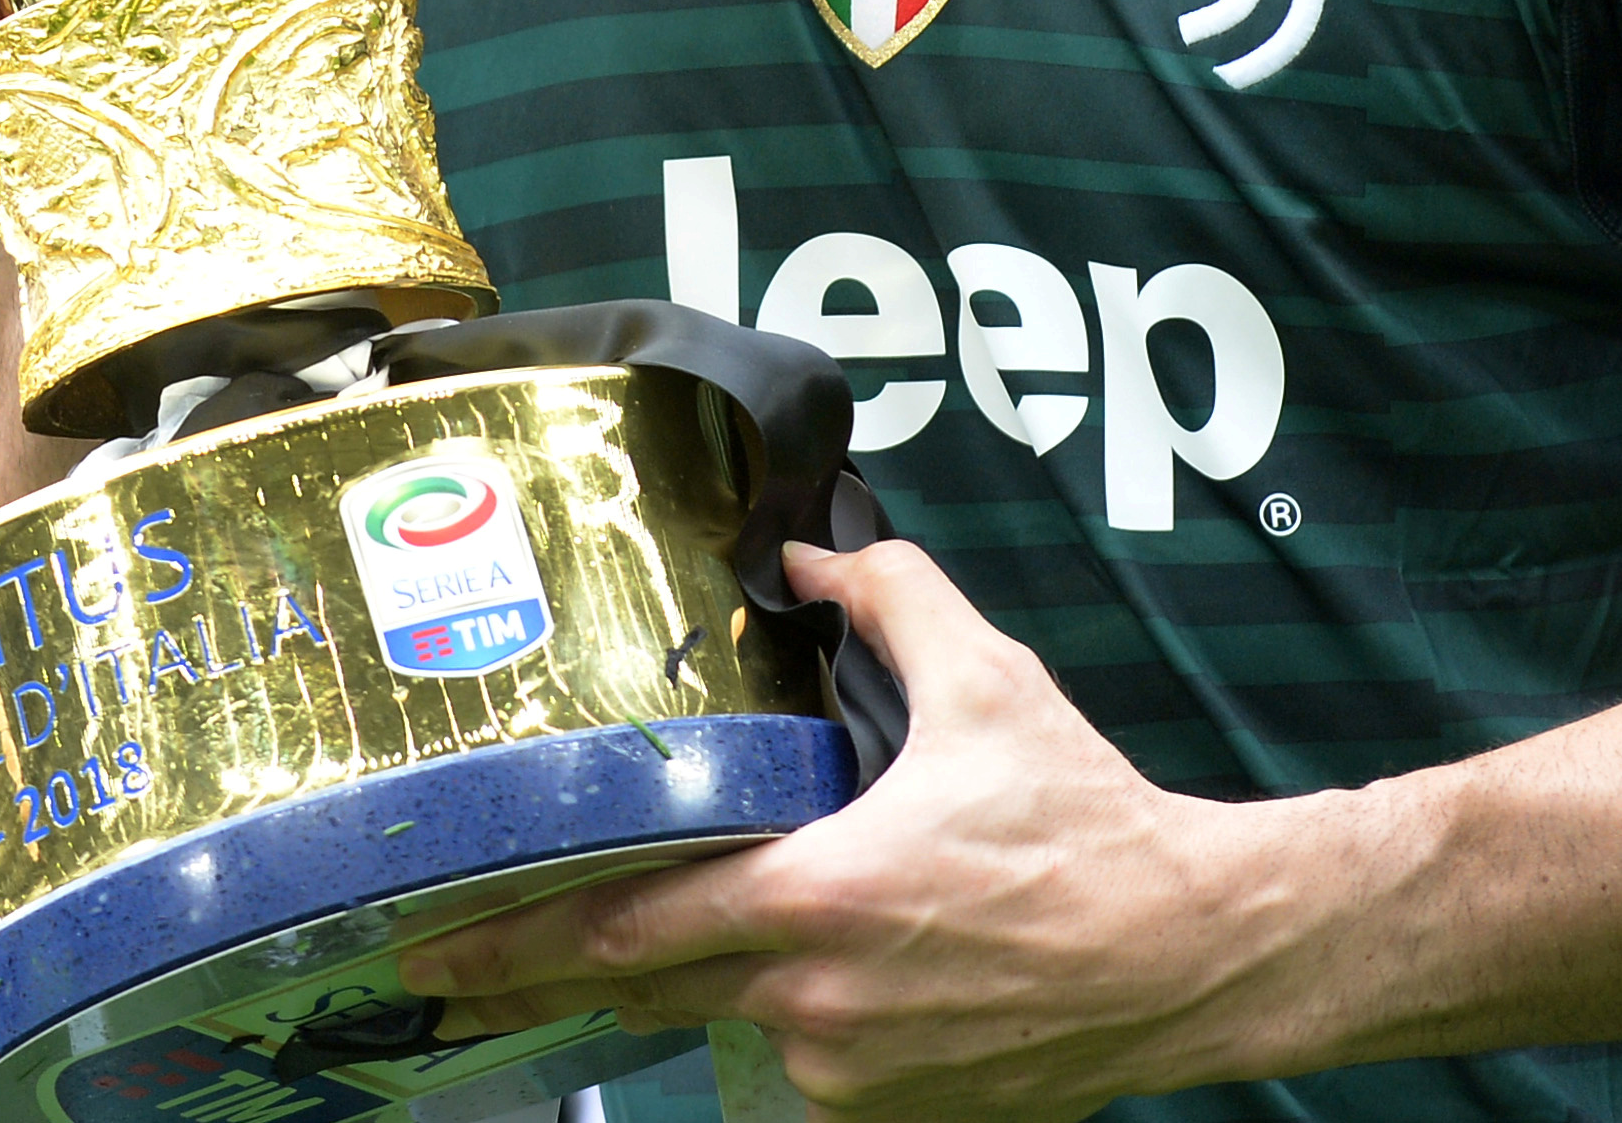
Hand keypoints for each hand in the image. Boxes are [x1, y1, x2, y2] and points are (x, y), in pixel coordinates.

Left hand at [394, 538, 1291, 1121]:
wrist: (1188, 953)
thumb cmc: (1088, 823)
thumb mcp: (988, 682)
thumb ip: (886, 599)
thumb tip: (807, 554)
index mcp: (813, 896)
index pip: (623, 925)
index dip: (515, 937)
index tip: (432, 941)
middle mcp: (810, 997)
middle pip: (638, 992)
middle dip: (538, 980)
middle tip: (442, 974)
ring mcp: (846, 1068)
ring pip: (725, 1021)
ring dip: (683, 985)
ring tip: (620, 958)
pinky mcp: (890, 1110)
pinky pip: (800, 1060)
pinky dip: (783, 1015)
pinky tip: (802, 977)